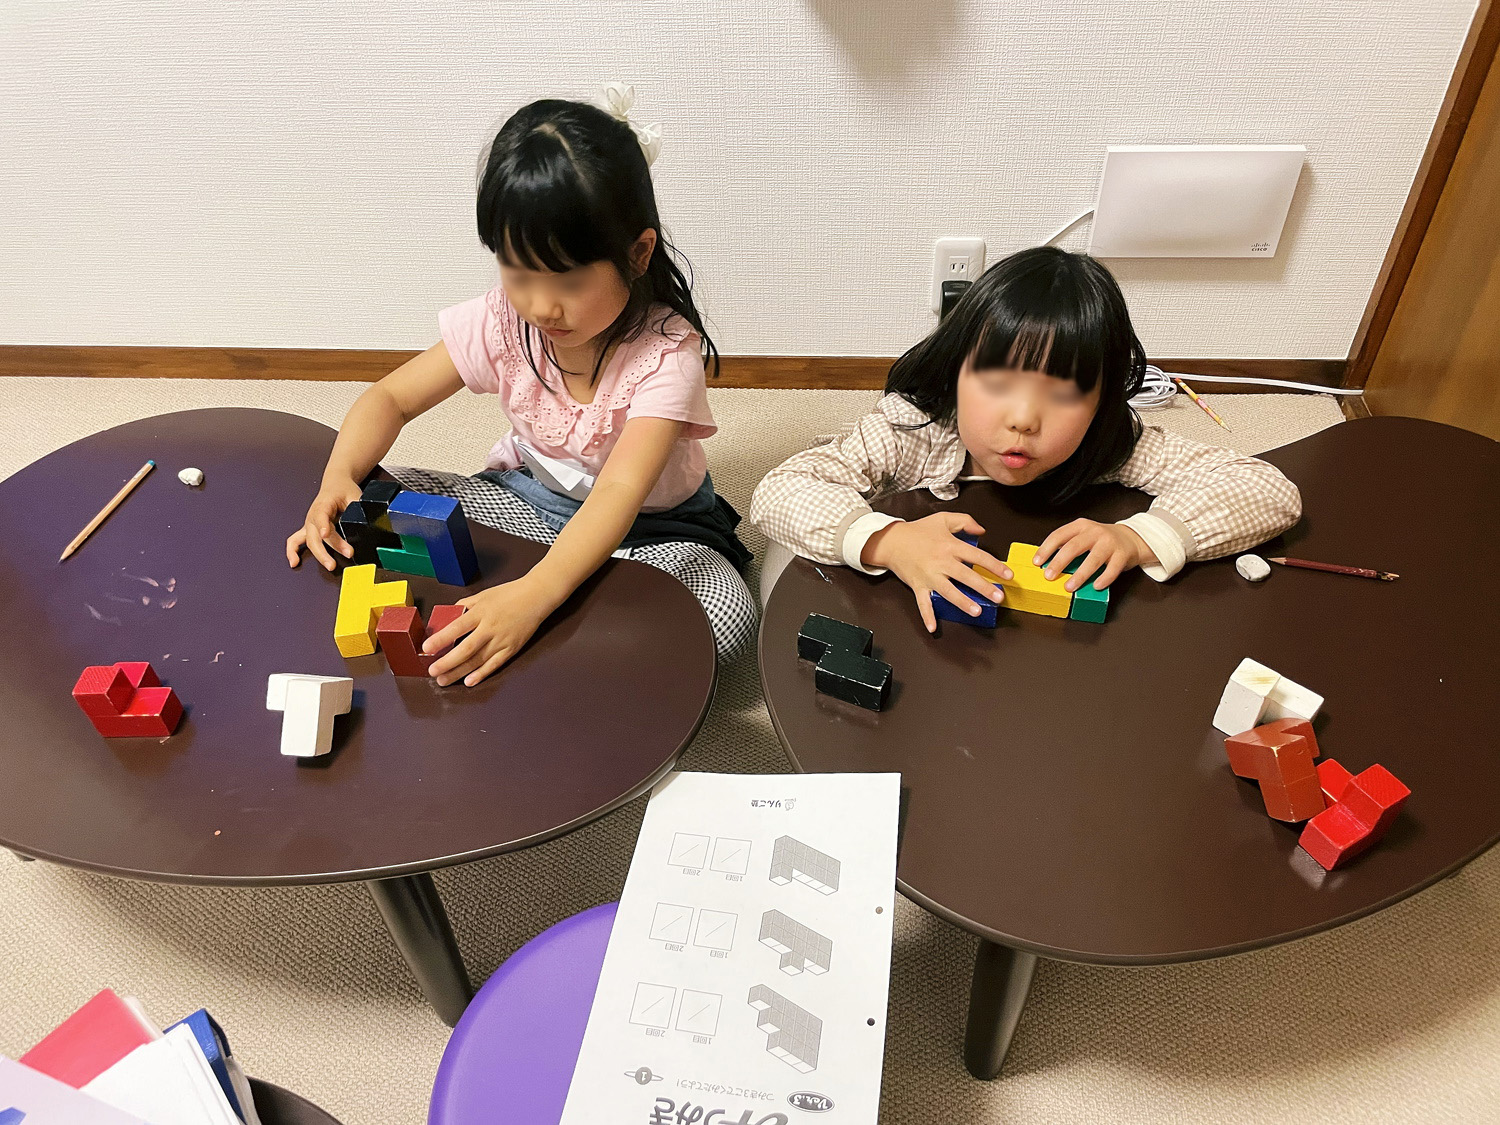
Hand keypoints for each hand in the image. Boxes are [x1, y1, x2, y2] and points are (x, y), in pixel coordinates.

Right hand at [286, 480, 362, 569]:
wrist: (335, 484)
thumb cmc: (343, 489)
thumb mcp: (354, 495)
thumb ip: (359, 509)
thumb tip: (369, 523)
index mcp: (324, 504)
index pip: (321, 515)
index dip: (323, 525)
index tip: (325, 534)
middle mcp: (313, 515)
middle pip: (317, 534)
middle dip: (330, 547)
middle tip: (347, 554)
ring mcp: (310, 524)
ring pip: (310, 541)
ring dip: (319, 554)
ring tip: (330, 565)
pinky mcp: (309, 530)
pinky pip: (295, 541)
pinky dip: (292, 551)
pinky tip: (294, 562)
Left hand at [425, 578, 555, 686]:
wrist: (536, 597)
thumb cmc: (509, 594)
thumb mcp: (483, 595)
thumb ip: (464, 606)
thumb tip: (447, 617)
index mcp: (481, 613)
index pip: (457, 627)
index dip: (441, 638)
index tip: (427, 647)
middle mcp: (490, 628)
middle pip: (466, 649)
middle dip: (447, 662)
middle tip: (432, 671)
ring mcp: (501, 640)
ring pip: (478, 660)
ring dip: (459, 672)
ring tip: (443, 680)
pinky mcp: (511, 649)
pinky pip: (495, 664)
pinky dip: (482, 674)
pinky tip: (469, 681)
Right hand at [863, 513, 1012, 632]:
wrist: (892, 541)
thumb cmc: (917, 531)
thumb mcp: (943, 519)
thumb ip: (965, 521)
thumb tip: (982, 531)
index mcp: (950, 546)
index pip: (978, 556)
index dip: (995, 566)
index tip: (1008, 575)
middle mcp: (941, 562)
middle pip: (966, 576)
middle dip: (984, 588)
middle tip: (998, 596)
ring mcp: (930, 576)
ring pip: (949, 591)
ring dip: (963, 602)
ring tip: (976, 610)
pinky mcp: (918, 585)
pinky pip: (923, 603)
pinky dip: (927, 615)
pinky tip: (933, 627)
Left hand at [1034, 519, 1155, 591]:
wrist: (1130, 538)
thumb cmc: (1101, 540)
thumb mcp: (1083, 536)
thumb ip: (1068, 545)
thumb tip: (1047, 564)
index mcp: (1081, 526)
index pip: (1059, 535)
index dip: (1046, 548)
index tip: (1037, 562)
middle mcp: (1095, 532)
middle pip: (1074, 547)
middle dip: (1059, 562)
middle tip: (1049, 576)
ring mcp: (1109, 542)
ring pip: (1093, 559)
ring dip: (1080, 575)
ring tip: (1069, 586)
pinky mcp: (1122, 554)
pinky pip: (1112, 568)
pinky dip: (1104, 578)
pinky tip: (1096, 586)